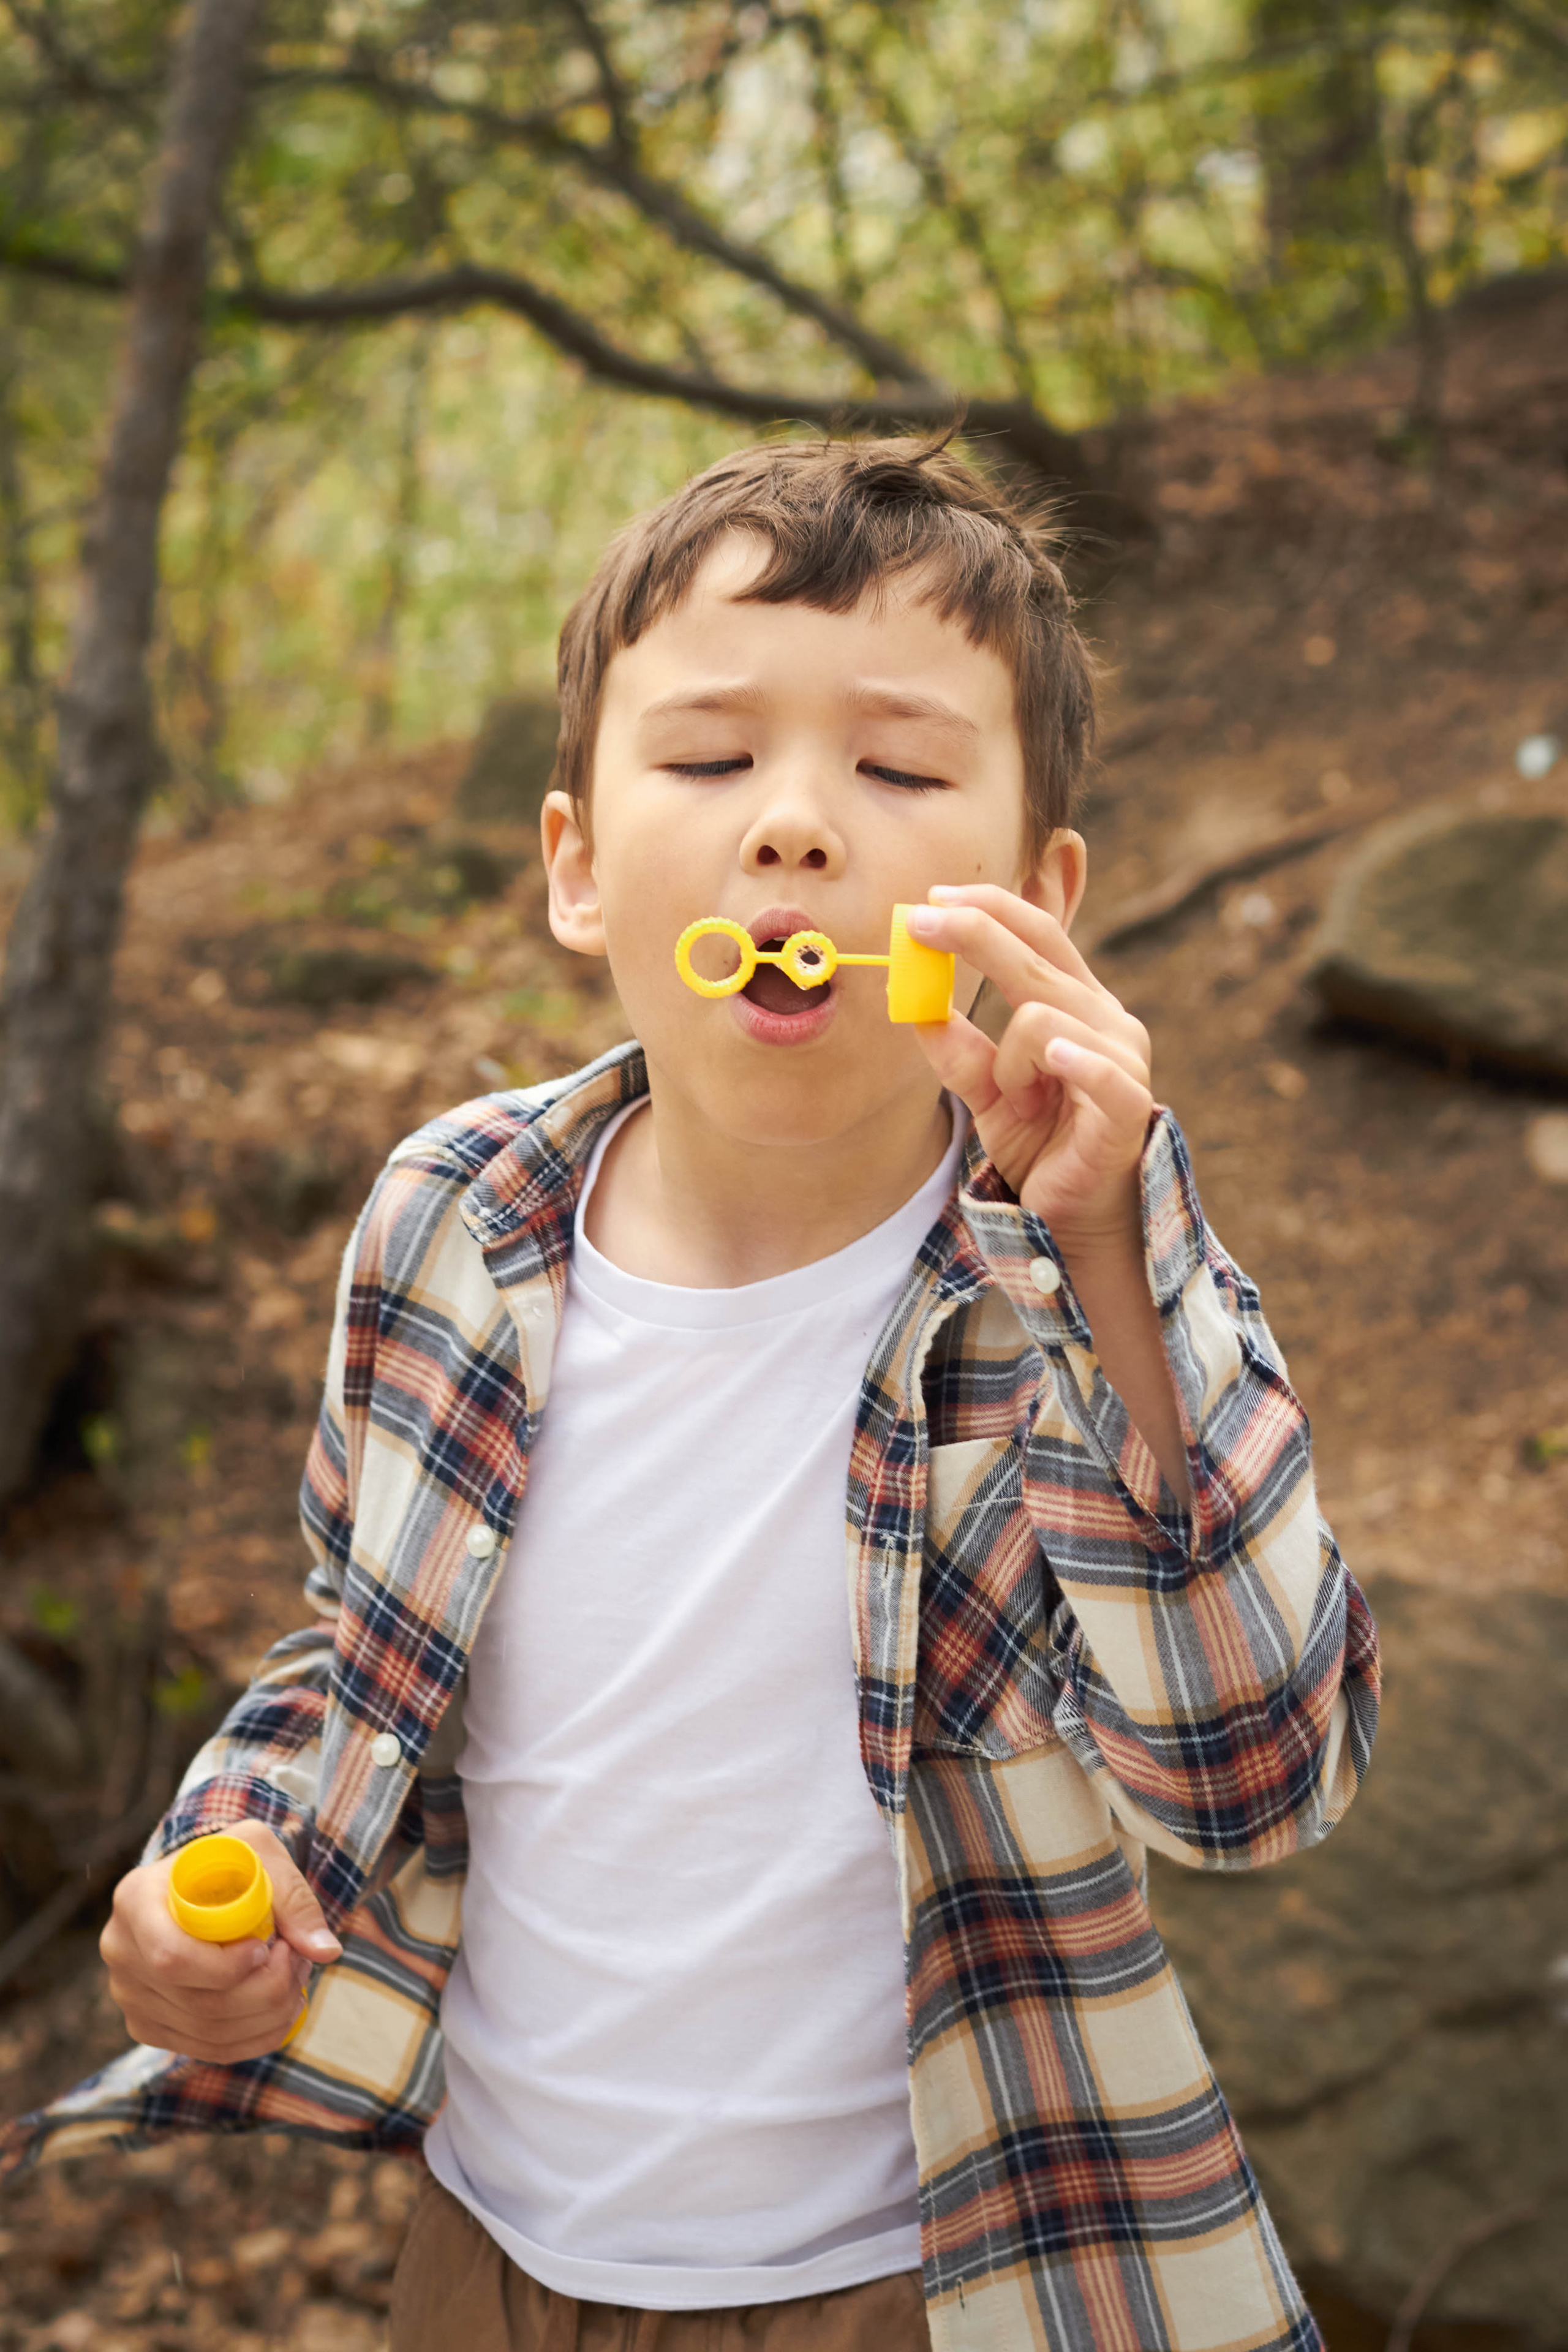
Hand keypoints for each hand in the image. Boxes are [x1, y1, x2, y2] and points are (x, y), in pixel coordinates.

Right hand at [101, 1819, 340, 2062]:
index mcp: (136, 1899)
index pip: (171, 1958)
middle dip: (265, 1991)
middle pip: (196, 2002)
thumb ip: (293, 1897)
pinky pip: (204, 2049)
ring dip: (267, 2015)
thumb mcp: (261, 1855)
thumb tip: (326, 1951)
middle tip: (300, 1961)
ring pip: (206, 2032)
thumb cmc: (230, 1862)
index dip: (225, 1968)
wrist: (200, 1882)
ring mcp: (129, 1994)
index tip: (266, 1948)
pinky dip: (254, 2038)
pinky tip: (281, 2010)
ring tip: (296, 1979)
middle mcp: (121, 1951)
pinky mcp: (147, 2025)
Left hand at [904, 884, 1153, 1250]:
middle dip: (973, 934)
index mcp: (1076, 1003)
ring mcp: (1123, 1059)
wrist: (1078, 1215)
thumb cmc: (1043, 1144)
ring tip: (1019, 1100)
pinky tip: (1053, 1060)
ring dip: (1007, 1062)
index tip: (933, 898)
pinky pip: (1098, 1070)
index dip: (989, 908)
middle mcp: (1106, 1019)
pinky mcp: (1126, 1107)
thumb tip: (914, 1007)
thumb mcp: (989, 1094)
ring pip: (1039, 1019)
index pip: (1040, 933)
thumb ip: (960, 1053)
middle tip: (917, 922)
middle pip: (1035, 958)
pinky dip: (1072, 1061)